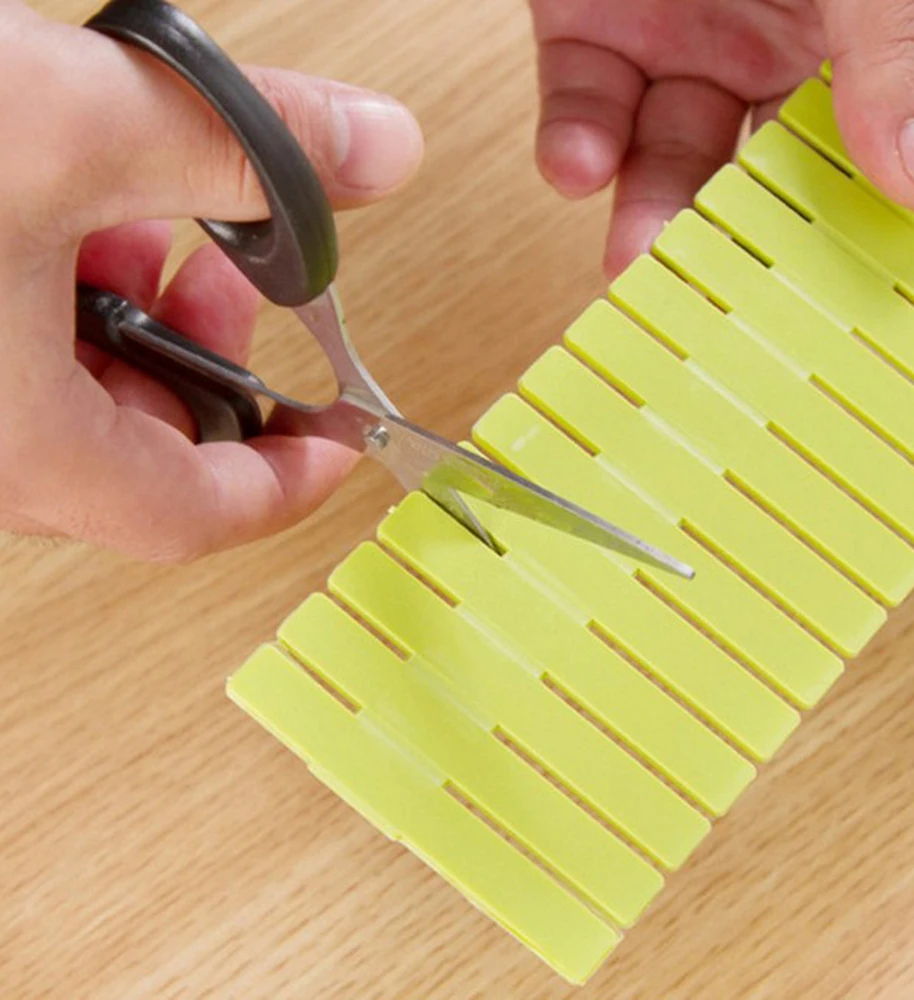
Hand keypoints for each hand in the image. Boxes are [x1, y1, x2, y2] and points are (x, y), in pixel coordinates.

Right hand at [0, 3, 421, 560]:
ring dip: (137, 319)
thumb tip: (379, 148)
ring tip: (148, 223)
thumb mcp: (72, 122)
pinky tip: (69, 218)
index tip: (341, 439)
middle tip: (242, 279)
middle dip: (210, 360)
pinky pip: (17, 367)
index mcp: (22, 446)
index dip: (289, 480)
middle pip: (144, 458)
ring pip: (77, 410)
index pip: (197, 516)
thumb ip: (246, 144)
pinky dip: (63, 303)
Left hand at [529, 0, 913, 276]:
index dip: (824, 223)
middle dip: (714, 234)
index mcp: (846, 31)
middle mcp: (762, 40)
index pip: (843, 150)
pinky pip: (580, 104)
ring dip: (639, 208)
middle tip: (696, 293)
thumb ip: (889, 58)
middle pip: (739, 169)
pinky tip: (575, 164)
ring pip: (655, 153)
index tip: (803, 297)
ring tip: (627, 255)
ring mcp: (671, 32)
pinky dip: (573, 140)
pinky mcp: (587, 22)